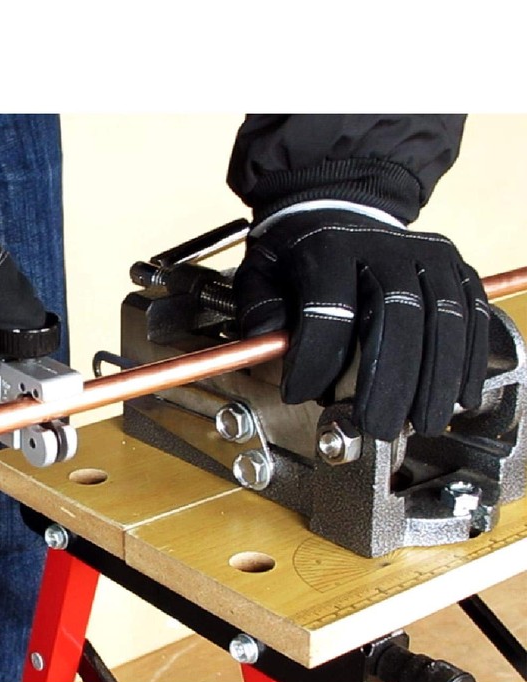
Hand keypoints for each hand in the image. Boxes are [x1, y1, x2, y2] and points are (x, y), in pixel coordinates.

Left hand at [232, 207, 489, 440]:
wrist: (338, 208)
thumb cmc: (298, 252)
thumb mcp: (260, 270)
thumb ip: (259, 307)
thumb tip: (266, 341)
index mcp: (326, 247)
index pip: (328, 306)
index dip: (315, 359)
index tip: (300, 394)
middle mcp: (381, 246)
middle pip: (397, 313)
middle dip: (389, 379)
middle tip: (378, 424)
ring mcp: (424, 254)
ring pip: (443, 317)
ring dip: (435, 378)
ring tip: (422, 421)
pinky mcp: (454, 266)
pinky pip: (472, 314)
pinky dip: (469, 359)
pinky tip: (459, 395)